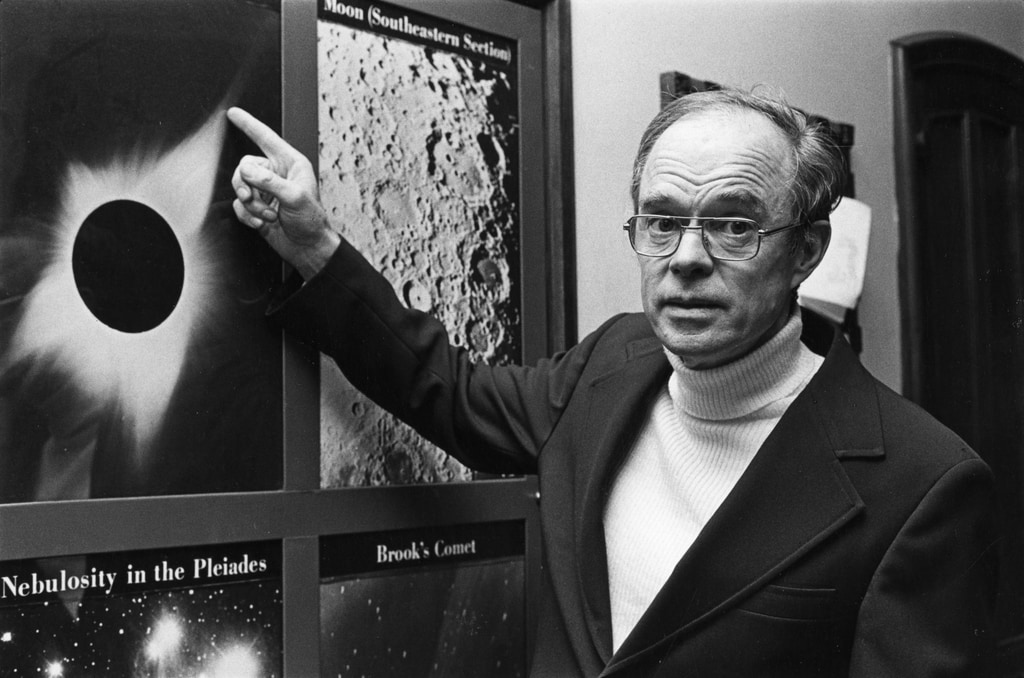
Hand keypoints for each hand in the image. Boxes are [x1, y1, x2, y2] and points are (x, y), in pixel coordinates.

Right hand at [227, 107, 339, 278]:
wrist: (308, 249)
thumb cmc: (311, 222)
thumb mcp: (294, 197)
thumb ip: (269, 182)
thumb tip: (246, 171)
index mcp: (290, 164)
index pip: (266, 138)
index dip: (249, 125)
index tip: (233, 113)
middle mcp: (276, 174)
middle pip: (244, 166)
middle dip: (246, 185)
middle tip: (252, 198)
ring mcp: (265, 191)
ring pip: (240, 187)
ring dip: (251, 205)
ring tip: (268, 216)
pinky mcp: (257, 207)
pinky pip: (239, 205)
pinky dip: (247, 215)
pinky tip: (261, 223)